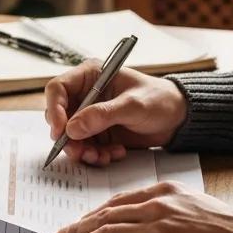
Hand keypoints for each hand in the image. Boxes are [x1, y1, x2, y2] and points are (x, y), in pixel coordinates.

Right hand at [44, 60, 188, 164]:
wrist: (177, 118)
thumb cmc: (159, 99)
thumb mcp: (132, 105)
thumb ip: (102, 115)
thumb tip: (72, 128)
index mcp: (90, 76)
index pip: (58, 89)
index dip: (54, 110)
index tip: (60, 131)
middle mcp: (86, 95)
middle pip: (60, 117)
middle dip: (68, 138)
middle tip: (80, 151)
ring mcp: (91, 116)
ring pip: (71, 137)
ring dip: (84, 150)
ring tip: (103, 156)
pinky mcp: (98, 133)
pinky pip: (86, 147)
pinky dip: (97, 155)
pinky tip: (116, 153)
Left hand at [54, 181, 232, 232]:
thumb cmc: (229, 229)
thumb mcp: (194, 203)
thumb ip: (166, 206)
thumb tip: (140, 220)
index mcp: (164, 192)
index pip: (118, 202)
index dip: (94, 214)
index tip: (80, 222)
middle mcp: (157, 208)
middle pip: (106, 217)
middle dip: (79, 228)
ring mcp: (157, 232)